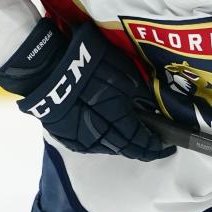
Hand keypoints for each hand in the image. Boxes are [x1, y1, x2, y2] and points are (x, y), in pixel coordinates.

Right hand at [0, 18, 174, 161]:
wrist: (44, 65)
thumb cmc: (89, 62)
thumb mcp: (124, 72)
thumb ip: (141, 95)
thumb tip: (155, 108)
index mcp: (116, 119)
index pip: (141, 140)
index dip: (155, 146)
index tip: (167, 145)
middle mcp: (99, 134)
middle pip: (125, 148)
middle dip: (141, 149)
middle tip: (153, 147)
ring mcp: (79, 136)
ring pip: (107, 148)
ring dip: (122, 146)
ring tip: (133, 142)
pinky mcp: (64, 133)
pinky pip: (89, 144)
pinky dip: (103, 142)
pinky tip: (108, 137)